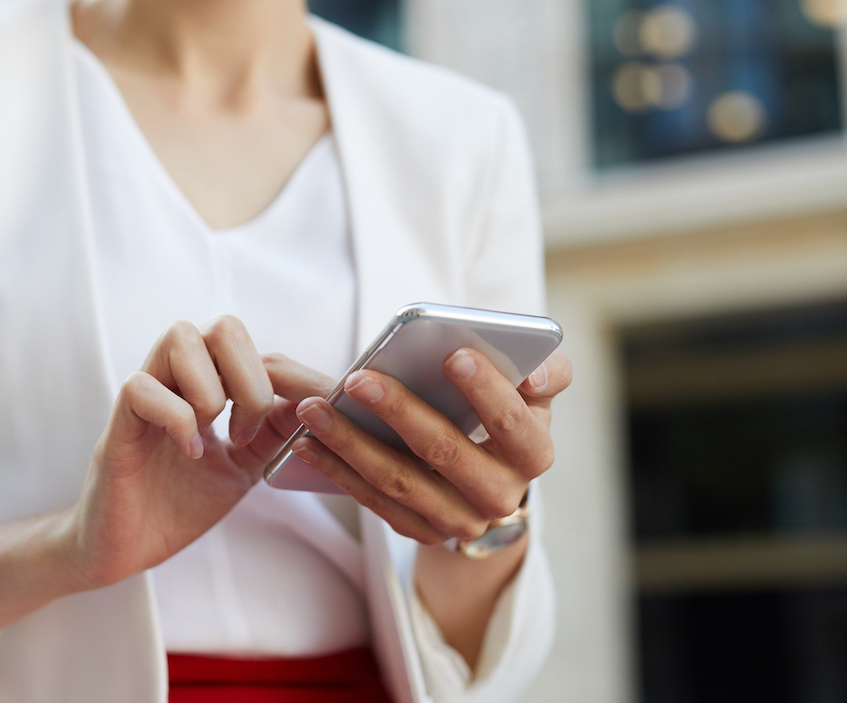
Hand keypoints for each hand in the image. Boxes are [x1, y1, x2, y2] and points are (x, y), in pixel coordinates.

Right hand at [65, 316, 332, 588]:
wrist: (127, 550)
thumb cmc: (181, 504)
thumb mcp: (244, 465)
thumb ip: (274, 433)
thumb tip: (315, 401)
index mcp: (206, 384)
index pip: (250, 345)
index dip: (284, 375)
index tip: (294, 419)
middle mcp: (175, 380)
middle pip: (223, 326)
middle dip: (251, 376)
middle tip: (248, 427)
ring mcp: (145, 399)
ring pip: (180, 336)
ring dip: (212, 389)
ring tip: (214, 433)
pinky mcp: (117, 427)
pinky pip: (142, 389)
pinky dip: (177, 419)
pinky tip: (190, 452)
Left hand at [290, 347, 571, 543]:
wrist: (490, 480)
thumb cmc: (507, 419)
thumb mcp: (535, 394)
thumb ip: (548, 372)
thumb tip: (535, 370)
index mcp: (533, 456)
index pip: (513, 424)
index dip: (487, 391)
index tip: (454, 355)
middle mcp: (500, 497)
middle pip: (445, 452)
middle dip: (400, 411)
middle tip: (358, 378)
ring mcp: (458, 521)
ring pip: (399, 481)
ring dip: (352, 443)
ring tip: (315, 408)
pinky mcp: (421, 532)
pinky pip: (374, 502)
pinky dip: (338, 471)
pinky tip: (308, 442)